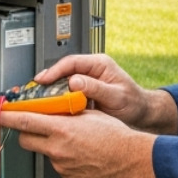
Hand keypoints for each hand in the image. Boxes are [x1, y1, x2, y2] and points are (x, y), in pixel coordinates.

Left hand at [0, 108, 160, 177]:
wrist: (132, 160)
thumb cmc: (116, 136)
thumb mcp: (89, 114)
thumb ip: (66, 113)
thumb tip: (52, 109)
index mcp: (61, 129)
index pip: (24, 121)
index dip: (6, 117)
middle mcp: (58, 149)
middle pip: (25, 140)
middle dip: (25, 132)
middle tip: (32, 126)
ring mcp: (62, 166)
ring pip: (44, 153)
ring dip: (50, 146)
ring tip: (73, 142)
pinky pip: (58, 166)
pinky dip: (64, 160)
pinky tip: (80, 155)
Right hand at [32, 54, 177, 133]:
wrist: (143, 115)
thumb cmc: (134, 103)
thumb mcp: (116, 96)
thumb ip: (96, 88)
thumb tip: (75, 82)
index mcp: (99, 64)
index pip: (71, 62)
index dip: (55, 70)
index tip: (43, 79)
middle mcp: (91, 71)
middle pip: (63, 72)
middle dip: (48, 81)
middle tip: (34, 91)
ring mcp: (87, 83)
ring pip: (63, 84)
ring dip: (51, 92)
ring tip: (38, 100)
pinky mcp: (85, 94)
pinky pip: (67, 95)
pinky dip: (58, 102)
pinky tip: (51, 109)